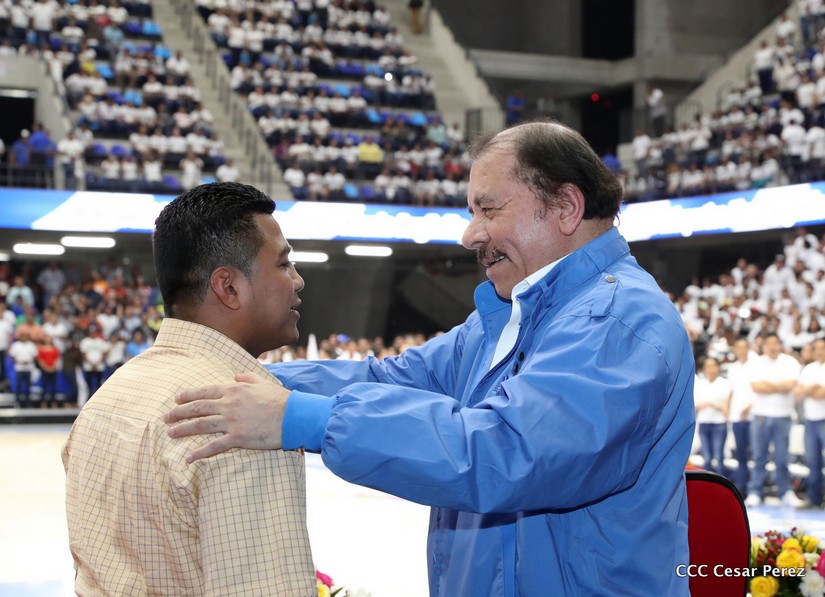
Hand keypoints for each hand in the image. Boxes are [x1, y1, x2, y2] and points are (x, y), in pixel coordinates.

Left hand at [165, 372, 288, 462]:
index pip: (205, 391)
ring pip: (200, 425)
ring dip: (183, 429)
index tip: (177, 398)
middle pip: (197, 408)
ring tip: (170, 434)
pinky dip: (199, 453)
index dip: (188, 395)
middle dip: (179, 412)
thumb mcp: (263, 382)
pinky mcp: (237, 438)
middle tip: (166, 417)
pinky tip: (188, 458)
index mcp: (234, 390)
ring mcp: (231, 421)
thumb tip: (236, 375)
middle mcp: (229, 404)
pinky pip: (214, 446)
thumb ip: (247, 378)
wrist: (293, 415)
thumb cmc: (280, 399)